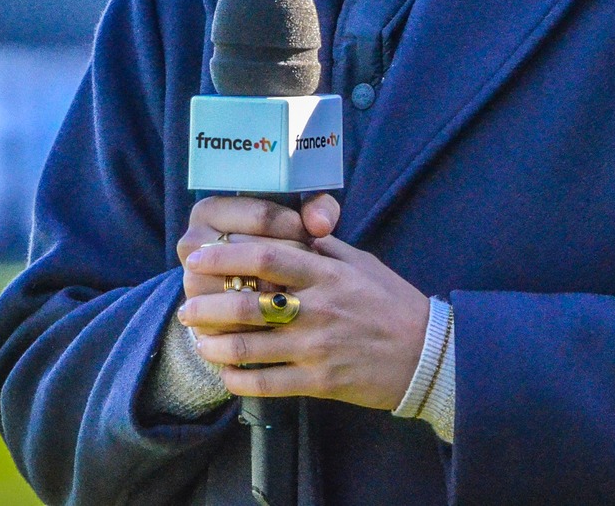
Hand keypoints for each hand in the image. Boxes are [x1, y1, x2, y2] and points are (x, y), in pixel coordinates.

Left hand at [178, 194, 430, 411]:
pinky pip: (266, 383)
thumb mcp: (362, 263)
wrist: (427, 355)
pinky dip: (238, 380)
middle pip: (248, 305)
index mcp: (327, 274)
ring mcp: (317, 348)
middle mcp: (318, 309)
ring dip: (214, 345)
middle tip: (187, 308)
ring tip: (198, 341)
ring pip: (250, 348)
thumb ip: (324, 248)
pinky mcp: (320, 382)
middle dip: (208, 307)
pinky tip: (226, 374)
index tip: (198, 257)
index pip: (266, 258)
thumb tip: (291, 230)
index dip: (226, 257)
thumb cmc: (391, 303)